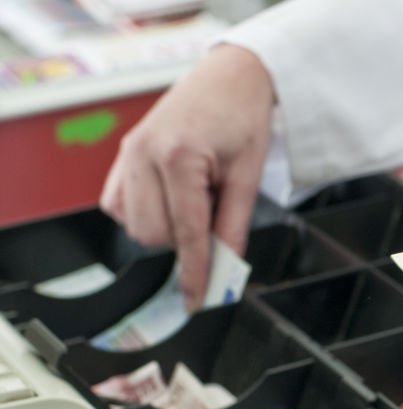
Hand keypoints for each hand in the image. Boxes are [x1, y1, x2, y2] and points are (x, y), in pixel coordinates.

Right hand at [101, 45, 274, 308]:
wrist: (228, 78)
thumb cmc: (243, 120)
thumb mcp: (249, 177)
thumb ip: (234, 227)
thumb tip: (226, 270)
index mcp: (178, 158)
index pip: (186, 234)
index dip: (194, 273)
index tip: (196, 302)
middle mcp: (143, 155)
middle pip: (155, 236)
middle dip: (186, 240)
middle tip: (214, 209)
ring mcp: (127, 154)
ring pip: (135, 226)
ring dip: (166, 227)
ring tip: (196, 196)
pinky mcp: (121, 155)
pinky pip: (120, 208)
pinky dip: (145, 214)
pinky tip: (171, 197)